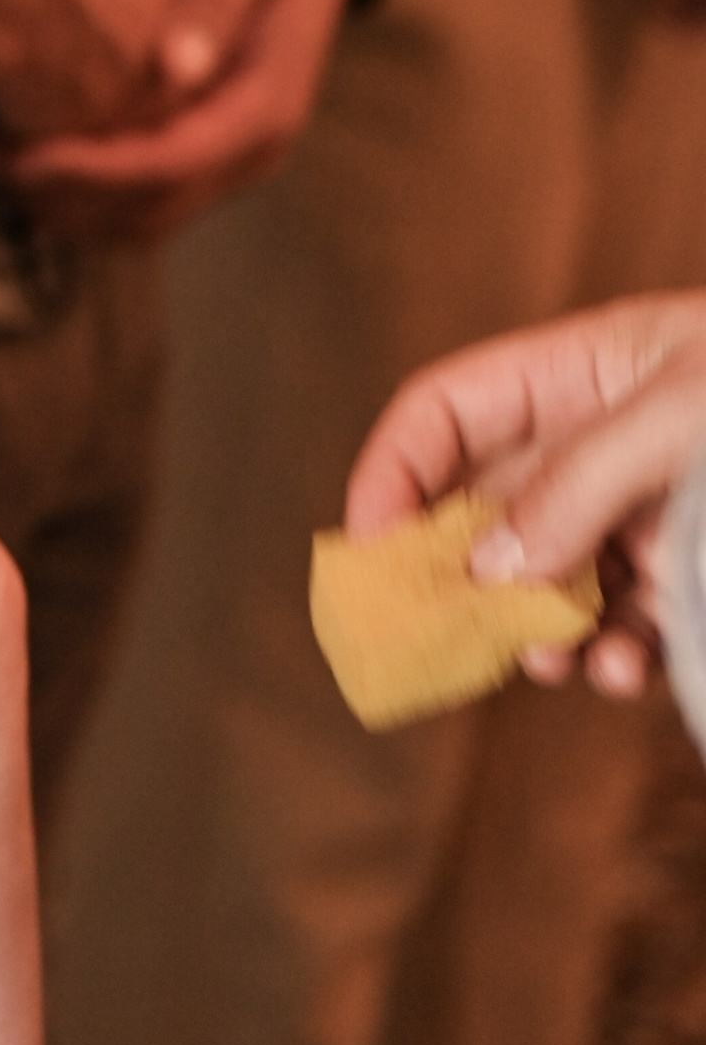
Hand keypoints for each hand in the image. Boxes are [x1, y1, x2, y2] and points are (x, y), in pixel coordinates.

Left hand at [4, 0, 358, 245]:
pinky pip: (149, 202)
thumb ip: (210, 3)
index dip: (93, 171)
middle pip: (155, 208)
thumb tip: (173, 70)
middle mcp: (257, 149)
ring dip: (71, 207)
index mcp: (266, 107)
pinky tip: (32, 165)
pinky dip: (90, 198)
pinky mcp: (212, 154)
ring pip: (148, 219)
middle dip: (67, 197)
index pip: (171, 165)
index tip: (22, 158)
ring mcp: (237, 160)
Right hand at [347, 293, 705, 699]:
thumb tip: (488, 570)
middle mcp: (602, 446)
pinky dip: (613, 659)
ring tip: (551, 655)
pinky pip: (624, 628)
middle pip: (483, 511)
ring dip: (535, 630)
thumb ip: (578, 484)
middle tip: (431, 639)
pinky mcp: (686, 578)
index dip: (393, 476)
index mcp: (584, 374)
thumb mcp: (682, 415)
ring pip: (548, 584)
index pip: (446, 414)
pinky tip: (625, 671)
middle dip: (455, 577)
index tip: (370, 553)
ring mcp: (644, 516)